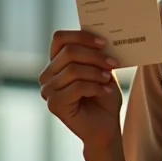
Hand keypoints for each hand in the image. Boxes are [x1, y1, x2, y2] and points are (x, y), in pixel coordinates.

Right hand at [39, 31, 122, 150]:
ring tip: (108, 79)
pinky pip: (76, 87)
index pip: (60, 38)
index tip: (104, 43)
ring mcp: (48, 90)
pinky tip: (105, 91)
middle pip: (68, 52)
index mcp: (57, 62)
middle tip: (113, 63)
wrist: (106, 125)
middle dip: (95, 56)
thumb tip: (101, 37)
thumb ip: (96, 54)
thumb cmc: (104, 94)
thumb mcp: (102, 68)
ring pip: (73, 69)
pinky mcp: (54, 104)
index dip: (81, 36)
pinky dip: (95, 87)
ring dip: (97, 73)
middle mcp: (48, 75)